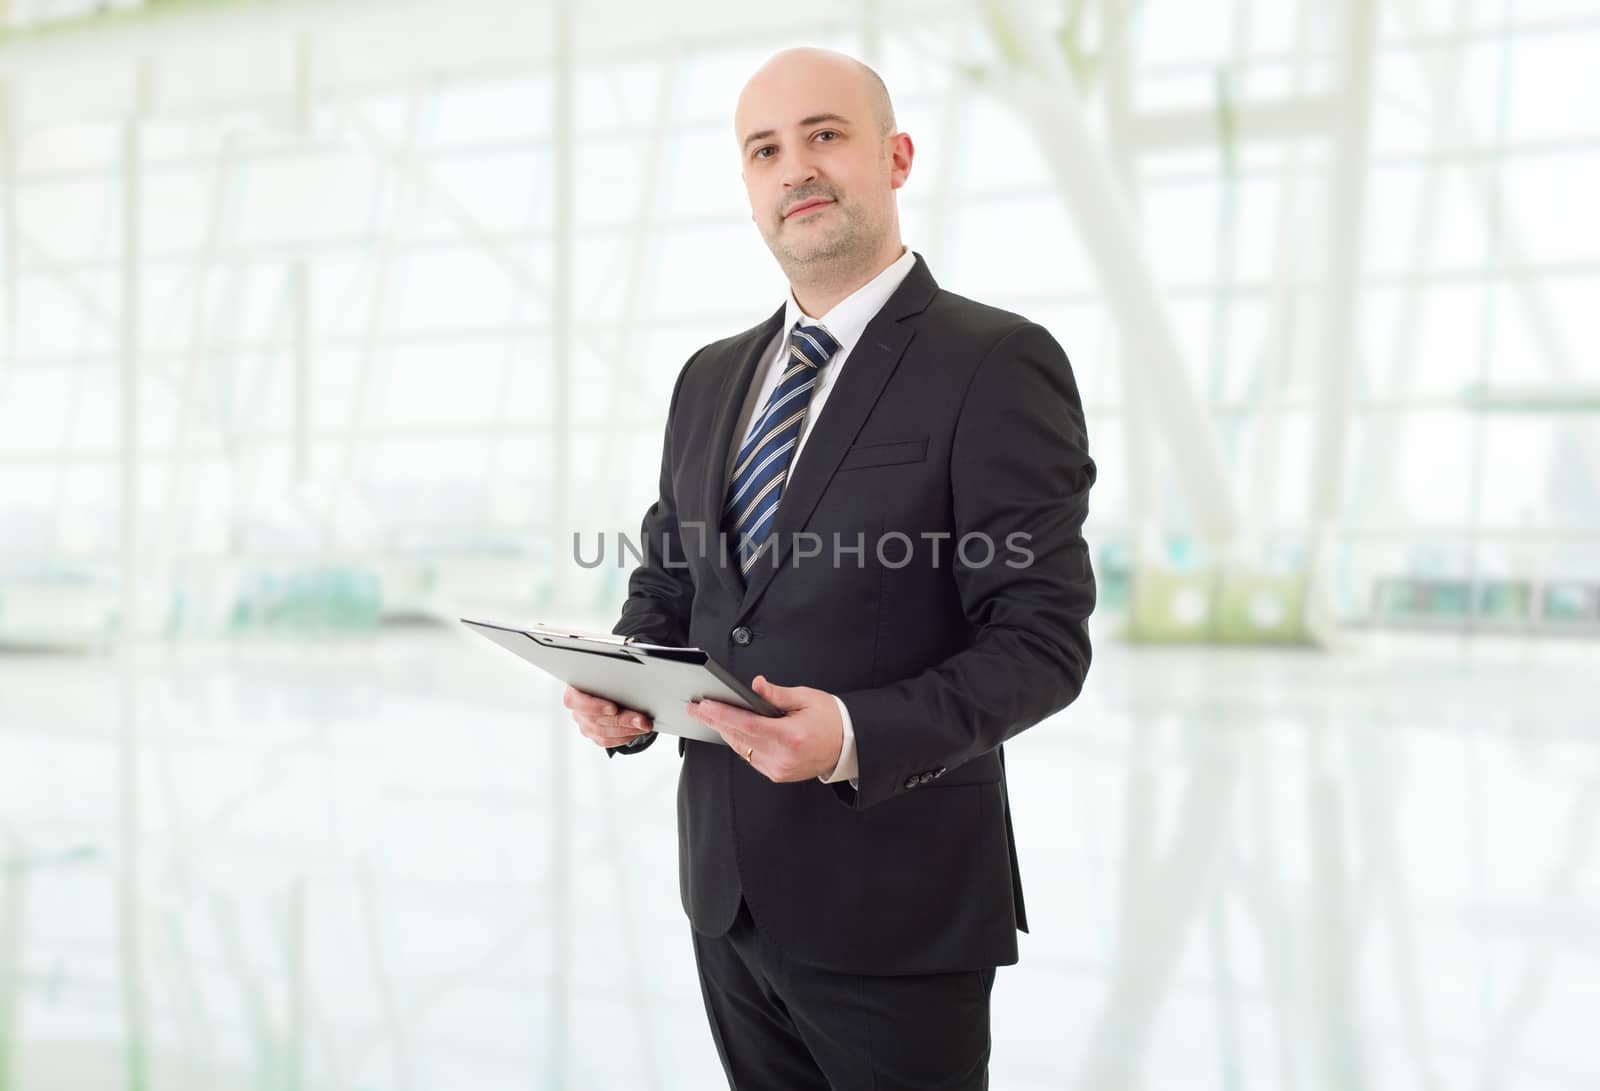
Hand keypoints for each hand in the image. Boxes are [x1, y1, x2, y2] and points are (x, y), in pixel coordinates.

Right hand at [564, 684, 654, 748]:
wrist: (608, 690)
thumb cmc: (606, 682)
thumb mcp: (608, 678)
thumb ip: (613, 682)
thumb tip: (634, 689)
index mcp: (574, 692)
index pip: (576, 701)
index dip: (595, 707)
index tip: (613, 708)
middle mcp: (577, 710)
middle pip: (595, 719)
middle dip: (622, 720)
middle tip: (641, 719)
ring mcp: (584, 725)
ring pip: (603, 733)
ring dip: (627, 729)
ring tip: (644, 725)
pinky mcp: (593, 735)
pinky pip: (608, 741)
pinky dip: (625, 737)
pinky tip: (636, 731)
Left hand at [686, 675, 842, 782]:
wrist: (848, 745)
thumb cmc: (831, 720)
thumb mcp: (806, 698)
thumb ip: (777, 694)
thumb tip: (757, 685)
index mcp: (789, 737)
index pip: (745, 724)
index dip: (721, 714)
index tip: (704, 705)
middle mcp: (782, 757)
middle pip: (738, 737)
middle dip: (715, 721)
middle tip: (697, 708)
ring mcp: (778, 769)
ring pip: (741, 748)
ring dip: (725, 731)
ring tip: (709, 716)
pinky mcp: (778, 774)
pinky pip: (751, 757)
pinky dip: (739, 742)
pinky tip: (730, 730)